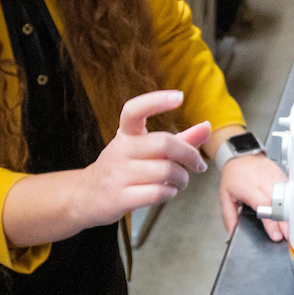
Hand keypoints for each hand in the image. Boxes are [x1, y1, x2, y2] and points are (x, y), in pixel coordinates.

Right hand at [75, 90, 212, 229]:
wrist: (86, 196)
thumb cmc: (123, 169)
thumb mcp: (144, 150)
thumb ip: (179, 139)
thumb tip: (207, 126)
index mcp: (125, 134)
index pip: (135, 110)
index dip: (157, 101)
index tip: (179, 97)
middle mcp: (120, 150)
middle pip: (164, 143)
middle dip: (189, 155)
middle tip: (197, 165)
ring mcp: (118, 174)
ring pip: (165, 171)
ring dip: (182, 178)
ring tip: (181, 181)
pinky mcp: (119, 197)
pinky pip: (156, 193)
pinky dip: (170, 193)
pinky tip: (169, 192)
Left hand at [218, 152, 289, 242]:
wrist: (240, 156)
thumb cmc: (233, 176)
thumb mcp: (225, 196)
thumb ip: (229, 216)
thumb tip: (231, 232)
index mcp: (249, 188)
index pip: (263, 206)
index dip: (271, 222)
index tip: (276, 235)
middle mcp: (263, 182)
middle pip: (278, 204)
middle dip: (285, 222)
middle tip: (289, 236)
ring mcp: (274, 178)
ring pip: (286, 197)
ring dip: (291, 213)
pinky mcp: (281, 176)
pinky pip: (290, 190)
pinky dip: (293, 202)